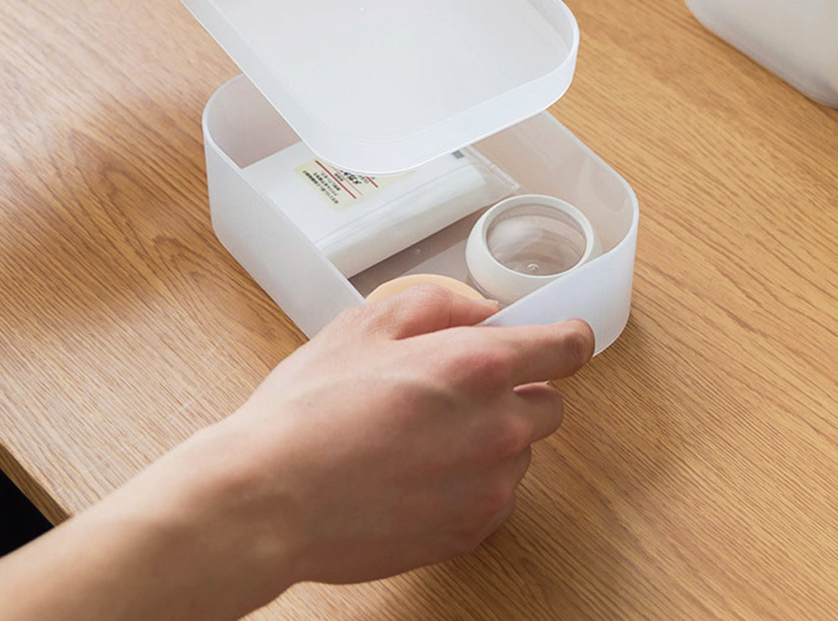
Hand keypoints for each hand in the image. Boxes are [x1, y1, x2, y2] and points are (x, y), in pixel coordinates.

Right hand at [214, 284, 594, 586]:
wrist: (271, 499)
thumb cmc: (311, 408)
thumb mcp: (365, 325)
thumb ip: (439, 306)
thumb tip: (483, 313)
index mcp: (479, 366)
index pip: (567, 347)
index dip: (567, 338)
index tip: (560, 339)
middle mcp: (499, 428)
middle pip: (550, 405)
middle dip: (518, 391)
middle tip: (457, 388)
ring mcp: (488, 488)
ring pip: (519, 453)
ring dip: (491, 438)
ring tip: (422, 435)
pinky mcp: (470, 531)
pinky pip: (493, 495)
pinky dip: (470, 480)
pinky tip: (415, 472)